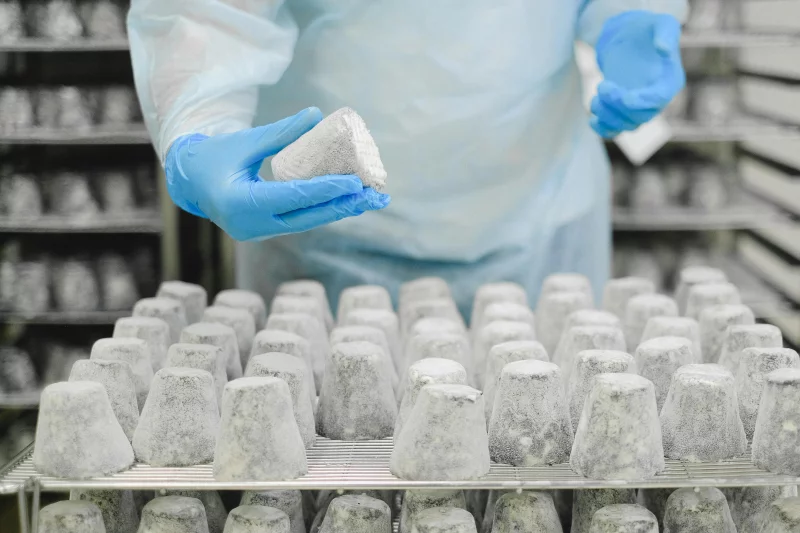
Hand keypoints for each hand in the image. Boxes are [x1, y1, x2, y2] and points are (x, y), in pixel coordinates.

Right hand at [164, 107, 389, 240]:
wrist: (189, 182)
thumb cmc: (213, 156)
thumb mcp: (244, 141)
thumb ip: (279, 133)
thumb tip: (316, 114)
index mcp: (240, 204)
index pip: (293, 197)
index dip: (326, 190)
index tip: (355, 183)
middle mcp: (251, 225)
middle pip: (307, 217)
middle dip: (344, 205)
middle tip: (376, 195)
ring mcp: (259, 232)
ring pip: (307, 221)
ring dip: (339, 210)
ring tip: (370, 199)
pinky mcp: (266, 230)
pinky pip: (300, 220)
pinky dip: (324, 210)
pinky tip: (348, 202)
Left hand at [591, 11, 684, 137]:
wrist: (632, 39)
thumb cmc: (648, 30)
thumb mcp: (661, 23)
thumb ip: (666, 32)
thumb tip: (664, 48)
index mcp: (669, 82)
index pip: (658, 100)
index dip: (641, 102)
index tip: (623, 97)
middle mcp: (657, 100)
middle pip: (640, 116)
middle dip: (618, 106)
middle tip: (602, 86)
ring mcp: (639, 109)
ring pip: (626, 125)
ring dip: (607, 116)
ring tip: (595, 98)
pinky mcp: (622, 112)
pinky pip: (615, 130)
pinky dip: (603, 129)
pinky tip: (592, 120)